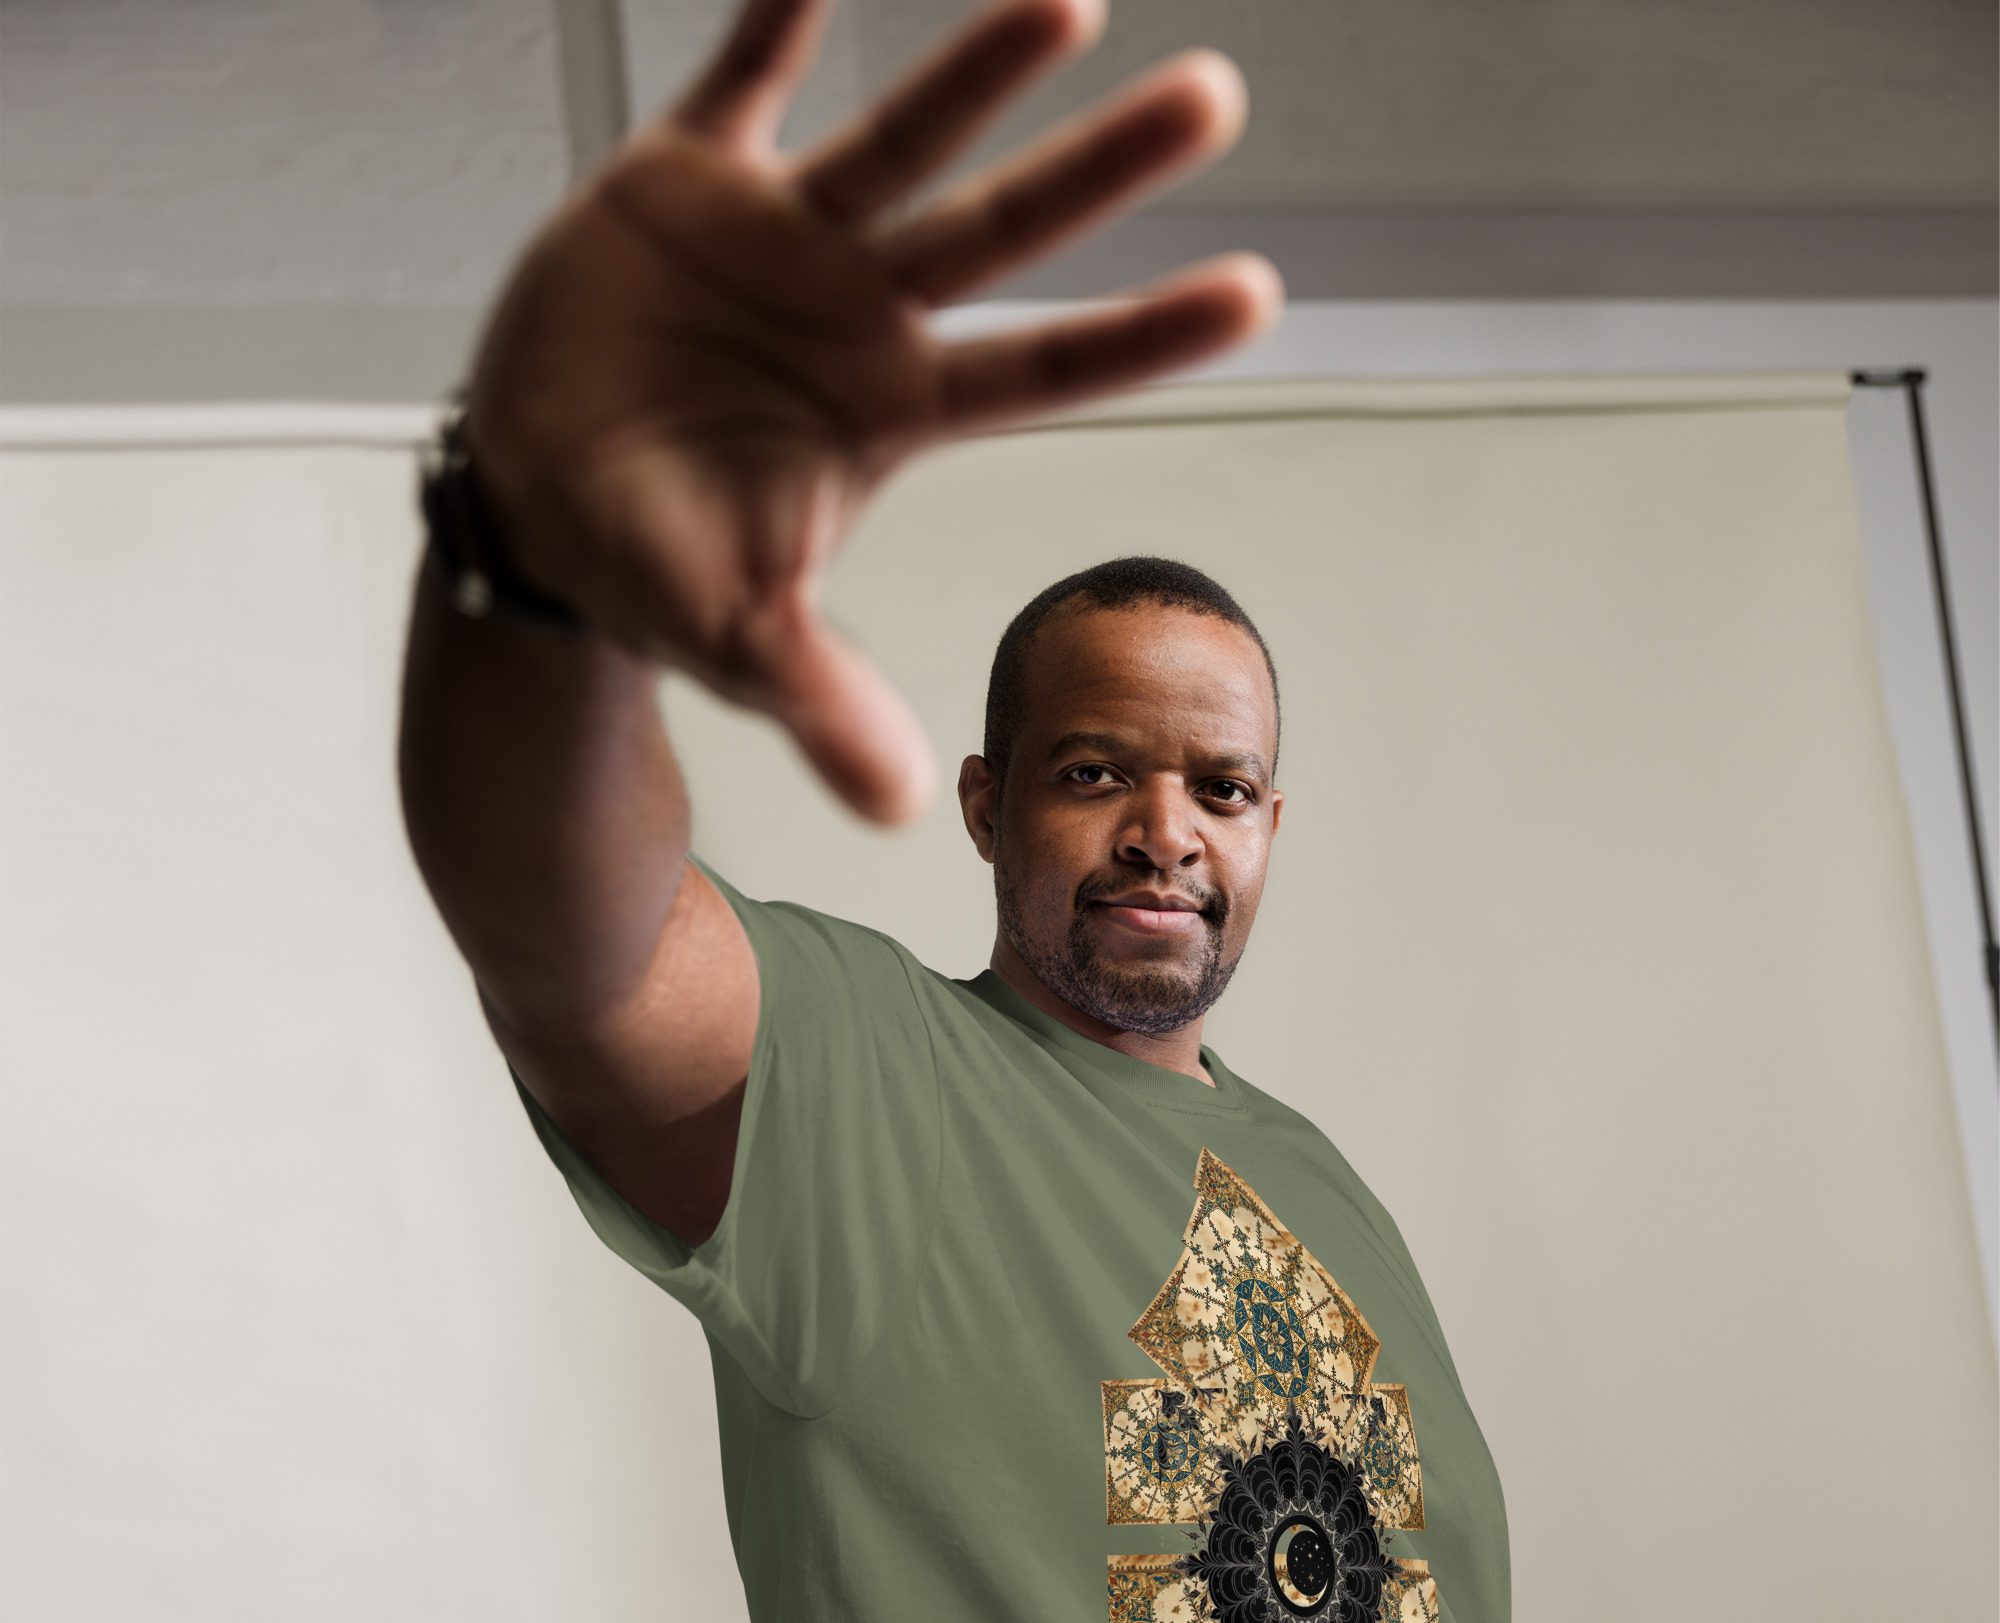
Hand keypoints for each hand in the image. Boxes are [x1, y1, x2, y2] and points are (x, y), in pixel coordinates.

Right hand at [461, 0, 1282, 824]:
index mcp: (890, 412)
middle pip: (1001, 233)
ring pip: (899, 139)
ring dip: (976, 71)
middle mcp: (858, 313)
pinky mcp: (683, 182)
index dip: (1142, 336)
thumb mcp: (738, 640)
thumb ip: (822, 701)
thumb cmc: (654, 567)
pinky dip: (778, 16)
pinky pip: (740, 78)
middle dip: (1100, 170)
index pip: (1042, 371)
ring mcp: (779, 240)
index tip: (1258, 295)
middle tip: (1217, 101)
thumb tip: (900, 806)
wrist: (536, 499)